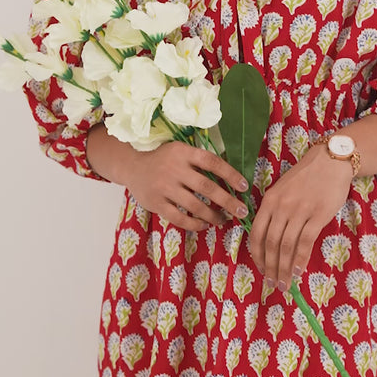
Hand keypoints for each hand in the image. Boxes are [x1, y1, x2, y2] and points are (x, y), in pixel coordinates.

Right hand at [122, 140, 250, 230]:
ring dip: (213, 215)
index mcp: (183, 153)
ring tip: (224, 220)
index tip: (244, 187)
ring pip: (195, 205)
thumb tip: (230, 177)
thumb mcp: (180, 151)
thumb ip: (199, 161)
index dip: (230, 174)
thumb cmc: (163, 159)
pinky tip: (204, 225)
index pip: (212, 162)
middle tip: (242, 211)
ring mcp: (164, 187)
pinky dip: (194, 224)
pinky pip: (179, 218)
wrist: (132, 167)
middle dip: (228, 201)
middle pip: (207, 187)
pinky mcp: (156, 203)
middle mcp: (174, 169)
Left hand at [248, 144, 352, 290]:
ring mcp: (299, 211)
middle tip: (271, 284)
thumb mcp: (282, 189)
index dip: (257, 254)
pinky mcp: (318, 215)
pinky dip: (300, 259)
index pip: (257, 233)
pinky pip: (305, 242)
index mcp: (269, 200)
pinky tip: (298, 271)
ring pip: (287, 246)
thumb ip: (274, 211)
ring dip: (284, 268)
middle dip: (270, 267)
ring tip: (284, 284)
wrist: (330, 162)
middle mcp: (281, 207)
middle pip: (271, 244)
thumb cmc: (306, 177)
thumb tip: (269, 240)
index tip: (260, 269)